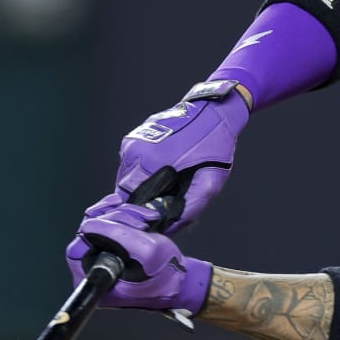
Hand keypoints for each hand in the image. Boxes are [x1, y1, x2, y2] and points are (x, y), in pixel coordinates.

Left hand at [66, 204, 212, 312]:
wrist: (181, 280)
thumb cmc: (166, 273)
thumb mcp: (146, 251)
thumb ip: (117, 234)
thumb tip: (90, 223)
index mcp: (95, 281)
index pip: (77, 248)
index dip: (95, 229)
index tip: (118, 224)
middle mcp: (92, 272)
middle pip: (89, 232)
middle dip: (117, 219)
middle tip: (142, 223)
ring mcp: (101, 259)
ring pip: (100, 223)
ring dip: (125, 215)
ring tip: (147, 222)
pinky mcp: (111, 248)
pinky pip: (109, 224)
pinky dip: (126, 216)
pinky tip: (142, 218)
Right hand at [89, 80, 250, 233]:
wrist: (214, 110)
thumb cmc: (215, 146)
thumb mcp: (209, 183)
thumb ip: (190, 209)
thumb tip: (169, 229)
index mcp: (149, 161)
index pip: (128, 199)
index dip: (140, 213)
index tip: (154, 217)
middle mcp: (134, 149)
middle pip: (124, 189)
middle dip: (140, 201)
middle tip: (162, 204)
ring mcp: (132, 141)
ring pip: (125, 177)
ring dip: (140, 186)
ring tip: (165, 186)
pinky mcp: (134, 136)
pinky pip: (131, 164)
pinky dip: (141, 172)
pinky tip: (162, 170)